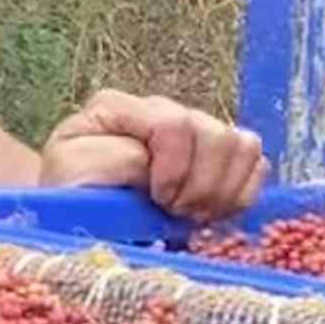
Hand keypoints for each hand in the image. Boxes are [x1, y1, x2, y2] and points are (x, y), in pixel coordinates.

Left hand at [37, 88, 267, 219]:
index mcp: (121, 107)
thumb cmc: (68, 192)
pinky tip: (211, 214)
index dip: (174, 167)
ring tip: (192, 216)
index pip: (172, 123)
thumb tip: (155, 164)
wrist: (76, 216)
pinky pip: (257, 165)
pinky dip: (240, 195)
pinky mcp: (218, 158)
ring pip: (243, 146)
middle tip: (177, 213)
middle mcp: (162, 111)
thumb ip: (113, 159)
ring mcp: (194, 131)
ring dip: (222, 190)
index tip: (157, 200)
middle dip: (200, 184)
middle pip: (214, 133)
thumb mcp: (71, 172)